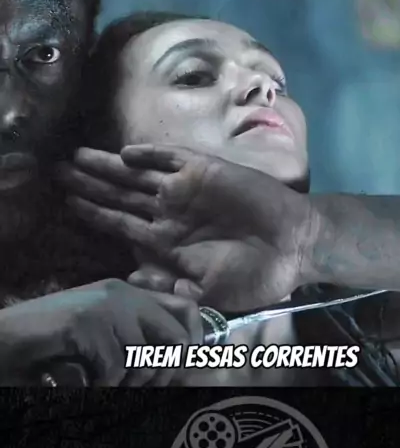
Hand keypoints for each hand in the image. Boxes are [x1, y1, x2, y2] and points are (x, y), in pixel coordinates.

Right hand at [0, 279, 202, 385]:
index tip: (182, 371)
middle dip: (163, 374)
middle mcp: (121, 294)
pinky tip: (85, 383)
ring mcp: (104, 306)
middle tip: (138, 388)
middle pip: (177, 339)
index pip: (186, 310)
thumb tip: (183, 357)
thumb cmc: (51, 344)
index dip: (194, 343)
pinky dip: (102, 385)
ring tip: (104, 384)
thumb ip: (135, 338)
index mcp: (128, 293)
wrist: (4, 339)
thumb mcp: (100, 336)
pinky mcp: (86, 324)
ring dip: (127, 384)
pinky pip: (115, 369)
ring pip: (145, 359)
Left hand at [61, 146, 321, 312]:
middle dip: (88, 185)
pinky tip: (125, 153)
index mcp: (168, 243)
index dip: (93, 215)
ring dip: (107, 166)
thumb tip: (129, 277)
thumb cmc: (255, 276)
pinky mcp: (206, 171)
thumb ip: (170, 286)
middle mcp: (170, 213)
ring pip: (137, 175)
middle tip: (56, 172)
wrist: (295, 246)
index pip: (120, 225)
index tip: (67, 206)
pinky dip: (149, 155)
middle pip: (120, 195)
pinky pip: (171, 158)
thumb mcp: (209, 295)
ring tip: (76, 157)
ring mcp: (187, 190)